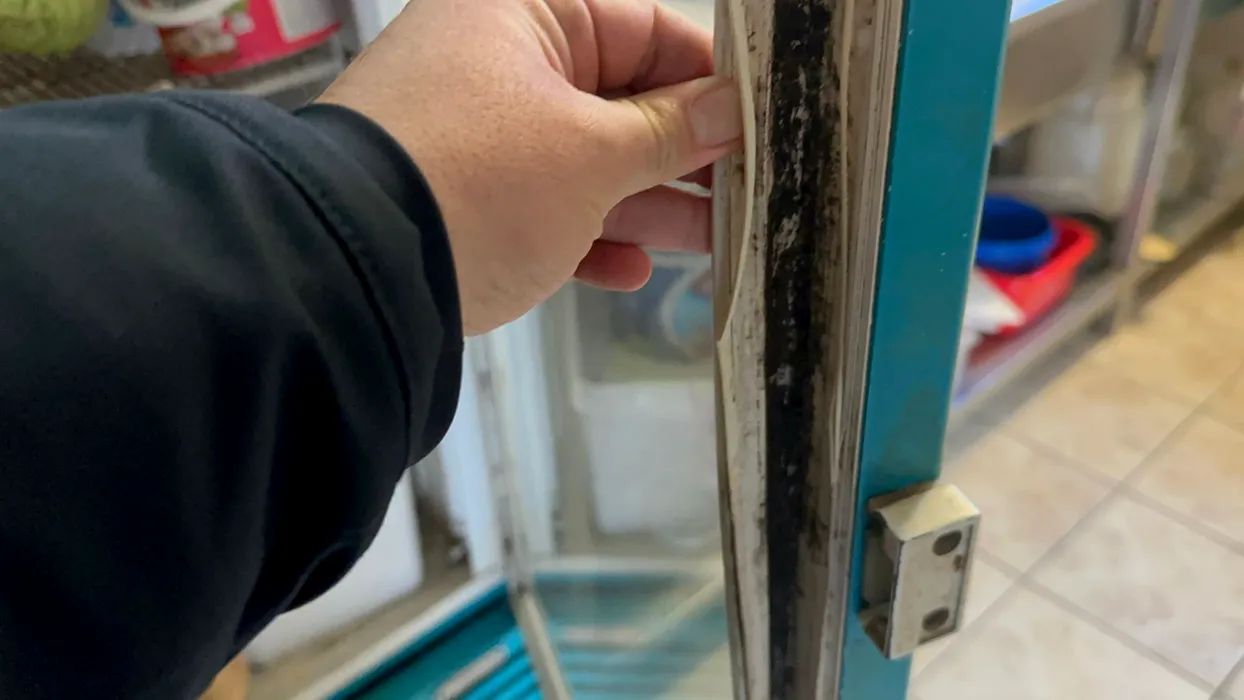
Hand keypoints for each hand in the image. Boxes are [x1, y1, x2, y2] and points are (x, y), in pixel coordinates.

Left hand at [319, 0, 740, 335]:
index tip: (765, 126)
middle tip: (751, 194)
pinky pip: (544, 210)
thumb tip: (735, 110)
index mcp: (524, 13)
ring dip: (648, 204)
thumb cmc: (478, 182)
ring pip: (586, 162)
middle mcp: (499, 64)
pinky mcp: (464, 202)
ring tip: (716, 241)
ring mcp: (478, 135)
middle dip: (687, 154)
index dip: (713, 80)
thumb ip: (671, 132)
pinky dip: (588, 238)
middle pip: (621, 101)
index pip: (647, 31)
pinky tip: (632, 272)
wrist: (350, 273)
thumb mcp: (591, 154)